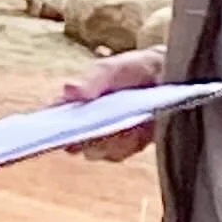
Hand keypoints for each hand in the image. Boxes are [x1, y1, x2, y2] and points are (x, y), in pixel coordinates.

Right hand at [62, 47, 164, 162]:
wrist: (171, 78)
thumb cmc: (136, 68)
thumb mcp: (115, 67)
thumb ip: (94, 79)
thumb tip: (68, 90)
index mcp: (78, 100)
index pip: (56, 114)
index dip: (49, 123)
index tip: (53, 127)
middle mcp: (87, 121)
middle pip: (73, 140)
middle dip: (84, 137)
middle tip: (99, 127)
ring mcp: (106, 136)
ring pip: (94, 151)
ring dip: (108, 141)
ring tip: (127, 123)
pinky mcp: (125, 147)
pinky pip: (117, 154)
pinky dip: (126, 144)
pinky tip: (139, 131)